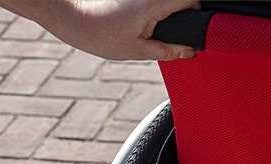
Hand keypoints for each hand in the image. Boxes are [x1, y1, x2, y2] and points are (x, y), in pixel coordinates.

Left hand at [0, 0, 199, 61]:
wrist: (74, 18)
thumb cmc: (99, 33)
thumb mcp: (137, 50)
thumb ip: (167, 51)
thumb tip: (189, 52)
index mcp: (156, 2)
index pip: (192, 1)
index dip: (196, 18)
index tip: (189, 35)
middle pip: (181, 2)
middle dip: (181, 20)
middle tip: (167, 40)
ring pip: (168, 4)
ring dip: (167, 18)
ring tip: (147, 33)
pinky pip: (155, 4)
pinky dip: (154, 15)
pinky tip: (138, 26)